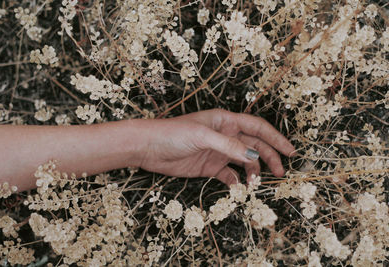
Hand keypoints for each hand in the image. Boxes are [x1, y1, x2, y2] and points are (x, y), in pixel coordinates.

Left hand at [135, 109, 295, 185]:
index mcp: (225, 121)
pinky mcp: (209, 167)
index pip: (257, 127)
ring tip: (257, 184)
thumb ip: (229, 145)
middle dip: (269, 157)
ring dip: (253, 172)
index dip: (275, 138)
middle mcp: (225, 135)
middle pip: (254, 145)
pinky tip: (239, 188)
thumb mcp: (202, 136)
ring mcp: (218, 151)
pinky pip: (229, 175)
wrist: (148, 148)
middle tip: (280, 172)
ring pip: (244, 162)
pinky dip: (236, 181)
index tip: (290, 151)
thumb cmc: (172, 134)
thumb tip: (254, 155)